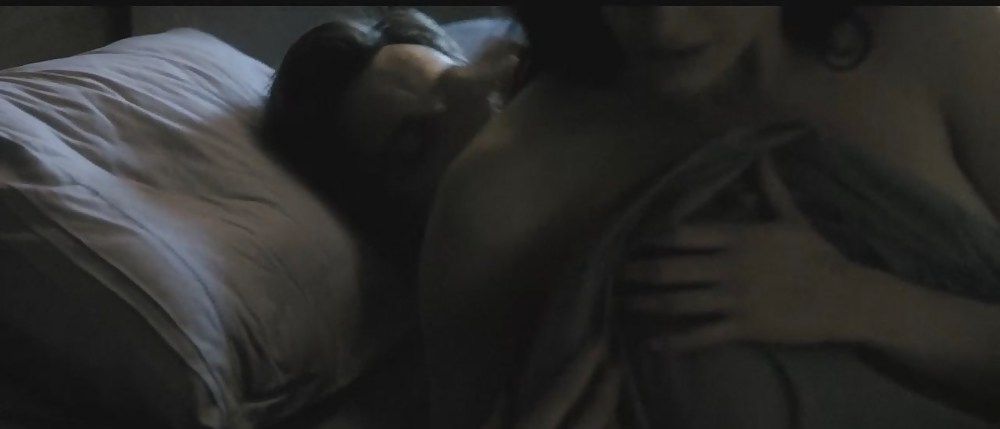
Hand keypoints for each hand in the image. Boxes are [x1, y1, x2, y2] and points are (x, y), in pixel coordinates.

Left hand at [620, 158, 881, 351]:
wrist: (847, 296)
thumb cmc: (819, 255)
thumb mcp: (793, 218)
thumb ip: (770, 189)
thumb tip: (763, 156)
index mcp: (740, 237)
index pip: (685, 234)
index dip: (654, 237)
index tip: (631, 239)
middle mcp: (731, 266)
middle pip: (673, 268)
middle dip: (640, 271)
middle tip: (616, 273)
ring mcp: (736, 298)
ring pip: (680, 302)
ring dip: (648, 303)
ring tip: (625, 303)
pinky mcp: (745, 327)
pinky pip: (703, 335)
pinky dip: (676, 341)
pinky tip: (654, 344)